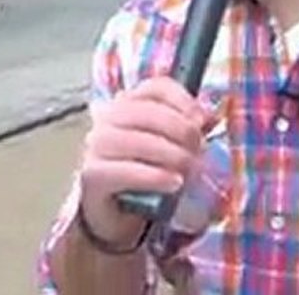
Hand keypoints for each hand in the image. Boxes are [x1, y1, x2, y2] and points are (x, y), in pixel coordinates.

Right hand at [79, 77, 205, 244]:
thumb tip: (206, 118)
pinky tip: (173, 182)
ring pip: (132, 139)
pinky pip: (122, 171)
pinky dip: (153, 176)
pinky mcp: (92, 175)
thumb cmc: (146, 170)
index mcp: (128, 103)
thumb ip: (186, 127)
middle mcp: (107, 118)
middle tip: (198, 148)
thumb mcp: (169, 145)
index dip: (181, 99)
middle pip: (144, 112)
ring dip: (168, 152)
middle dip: (178, 128)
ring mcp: (96, 146)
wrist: (116, 211)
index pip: (154, 88)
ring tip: (188, 166)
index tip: (201, 119)